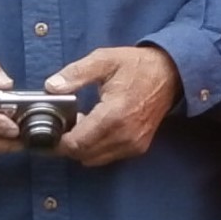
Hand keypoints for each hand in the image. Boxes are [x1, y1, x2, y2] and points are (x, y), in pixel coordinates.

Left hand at [49, 45, 178, 166]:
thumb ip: (76, 73)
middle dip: (67, 144)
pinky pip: (108, 157)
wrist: (170, 74)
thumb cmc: (136, 66)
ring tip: (80, 125)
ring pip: (94, 159)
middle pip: (83, 155)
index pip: (77, 143)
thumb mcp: (104, 60)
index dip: (58, 141)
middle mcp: (125, 135)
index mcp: (114, 114)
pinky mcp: (139, 148)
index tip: (50, 130)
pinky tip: (95, 129)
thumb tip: (51, 86)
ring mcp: (134, 144)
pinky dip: (96, 148)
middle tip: (62, 125)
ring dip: (82, 147)